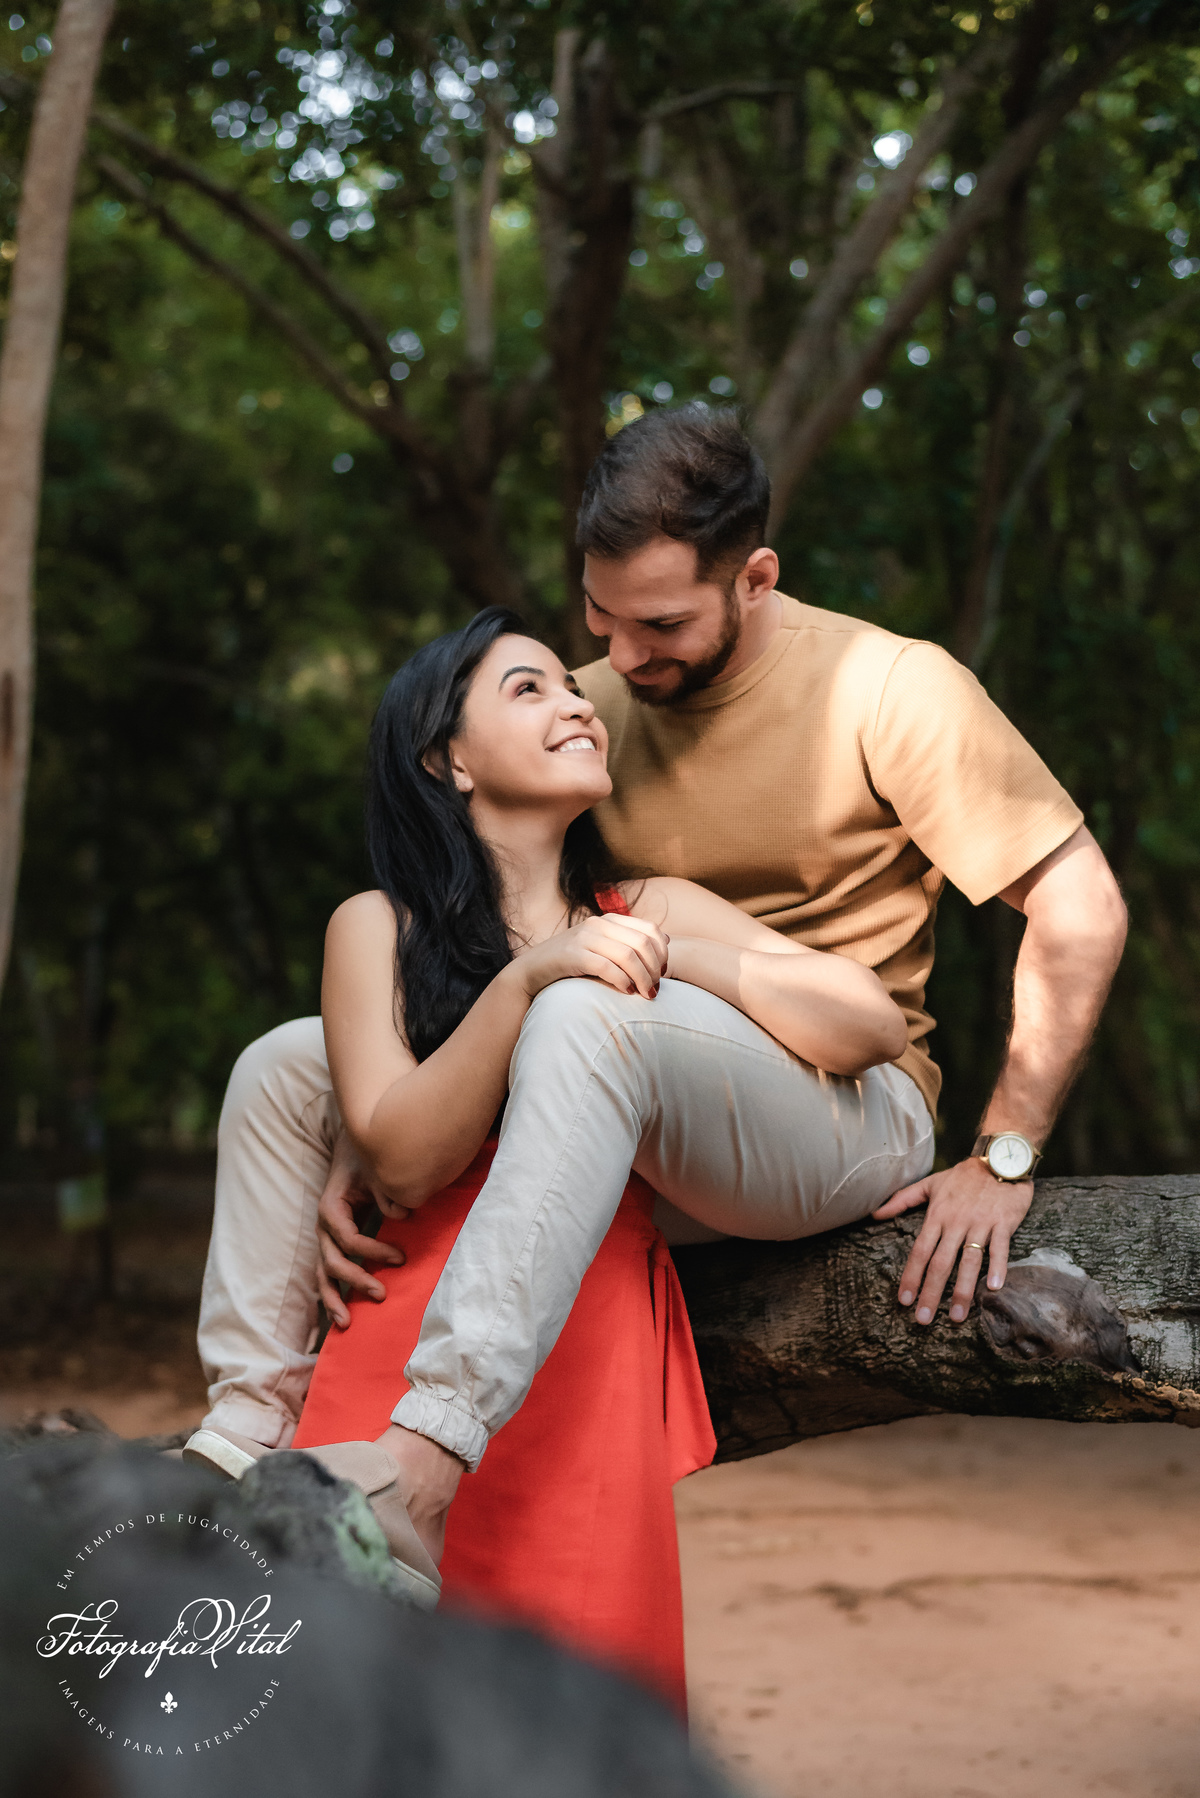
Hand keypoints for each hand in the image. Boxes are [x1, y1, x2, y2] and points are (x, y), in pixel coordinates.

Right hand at [316, 1130, 409, 1328]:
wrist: (353, 1150)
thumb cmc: (366, 1161)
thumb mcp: (376, 1171)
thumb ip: (388, 1192)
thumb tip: (403, 1215)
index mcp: (330, 1208)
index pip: (348, 1239)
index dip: (374, 1251)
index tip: (400, 1258)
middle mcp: (323, 1227)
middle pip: (332, 1262)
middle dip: (356, 1280)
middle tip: (382, 1294)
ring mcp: (325, 1238)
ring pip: (323, 1274)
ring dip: (333, 1299)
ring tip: (346, 1324)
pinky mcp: (333, 1245)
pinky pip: (328, 1273)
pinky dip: (333, 1294)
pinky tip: (338, 1317)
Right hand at [510, 910, 668, 1001]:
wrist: (531, 971)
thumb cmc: (572, 964)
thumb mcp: (602, 948)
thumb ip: (628, 943)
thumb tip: (665, 941)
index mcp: (609, 920)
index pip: (650, 930)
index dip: (663, 953)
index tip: (662, 974)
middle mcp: (598, 924)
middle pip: (643, 943)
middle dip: (655, 969)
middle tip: (654, 989)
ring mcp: (584, 937)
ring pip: (628, 955)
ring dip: (642, 978)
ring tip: (645, 994)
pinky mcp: (572, 955)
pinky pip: (607, 966)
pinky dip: (622, 981)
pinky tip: (626, 992)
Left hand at [872, 1157, 1033, 1325]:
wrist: (1000, 1157)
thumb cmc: (964, 1175)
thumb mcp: (930, 1184)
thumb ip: (902, 1199)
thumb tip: (874, 1213)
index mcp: (938, 1215)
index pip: (920, 1251)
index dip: (911, 1276)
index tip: (904, 1300)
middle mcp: (957, 1222)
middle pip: (940, 1262)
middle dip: (931, 1292)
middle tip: (924, 1319)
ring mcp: (981, 1224)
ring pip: (969, 1261)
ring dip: (963, 1290)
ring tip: (957, 1316)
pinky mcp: (1004, 1224)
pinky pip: (1000, 1249)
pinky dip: (998, 1268)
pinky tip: (994, 1288)